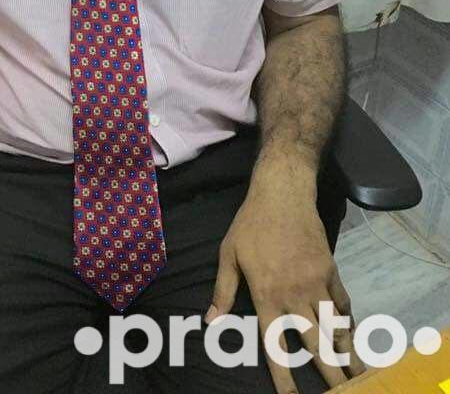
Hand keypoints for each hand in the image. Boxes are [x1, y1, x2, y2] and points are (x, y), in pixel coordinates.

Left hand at [205, 165, 366, 393]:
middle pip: (315, 344)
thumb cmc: (250, 224)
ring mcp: (316, 284)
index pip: (276, 345)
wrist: (282, 194)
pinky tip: (351, 333)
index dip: (284, 376)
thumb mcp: (228, 255)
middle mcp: (295, 296)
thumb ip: (223, 291)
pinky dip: (347, 319)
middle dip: (330, 374)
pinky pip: (342, 301)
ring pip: (334, 326)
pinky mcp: (330, 270)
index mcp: (267, 296)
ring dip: (347, 353)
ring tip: (358, 375)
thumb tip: (209, 322)